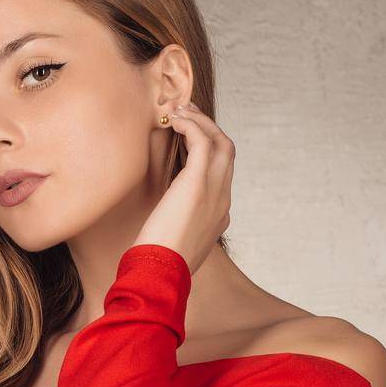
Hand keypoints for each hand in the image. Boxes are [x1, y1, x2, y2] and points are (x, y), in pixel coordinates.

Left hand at [133, 101, 233, 274]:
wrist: (160, 276)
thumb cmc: (158, 265)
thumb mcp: (173, 245)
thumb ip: (174, 230)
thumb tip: (160, 226)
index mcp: (219, 215)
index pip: (222, 173)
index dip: (207, 151)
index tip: (186, 139)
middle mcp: (223, 200)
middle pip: (227, 152)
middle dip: (208, 129)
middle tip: (186, 115)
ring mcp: (214, 191)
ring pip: (221, 142)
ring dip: (201, 121)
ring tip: (180, 111)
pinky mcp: (197, 184)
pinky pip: (203, 142)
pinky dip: (192, 126)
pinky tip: (175, 119)